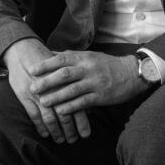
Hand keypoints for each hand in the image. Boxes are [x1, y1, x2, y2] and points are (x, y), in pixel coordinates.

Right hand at [2, 38, 91, 143]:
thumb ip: (75, 87)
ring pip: (50, 118)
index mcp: (67, 82)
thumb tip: (88, 104)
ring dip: (56, 131)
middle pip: (65, 114)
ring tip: (60, 140)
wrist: (24, 51)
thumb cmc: (48, 63)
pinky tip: (45, 134)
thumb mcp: (64, 71)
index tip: (86, 135)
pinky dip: (40, 126)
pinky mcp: (26, 96)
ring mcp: (40, 94)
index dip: (82, 122)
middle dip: (70, 130)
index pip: (78, 105)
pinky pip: (34, 115)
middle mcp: (55, 89)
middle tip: (73, 141)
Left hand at [29, 51, 147, 116]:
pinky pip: (84, 102)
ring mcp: (95, 83)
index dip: (46, 64)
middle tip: (32, 88)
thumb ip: (71, 56)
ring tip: (43, 102)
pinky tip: (61, 112)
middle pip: (64, 74)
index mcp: (84, 58)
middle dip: (47, 81)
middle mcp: (89, 69)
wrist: (132, 73)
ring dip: (56, 97)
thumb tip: (50, 53)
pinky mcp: (101, 96)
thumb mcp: (89, 56)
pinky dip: (71, 107)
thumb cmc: (107, 64)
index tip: (32, 70)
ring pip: (72, 90)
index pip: (62, 59)